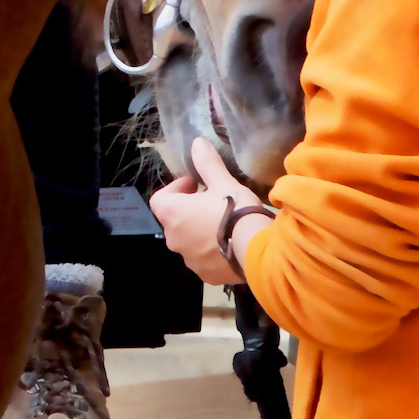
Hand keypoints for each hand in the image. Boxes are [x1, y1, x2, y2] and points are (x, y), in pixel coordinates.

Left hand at [148, 137, 271, 284]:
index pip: (160, 199)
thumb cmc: (235, 211)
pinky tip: (231, 244)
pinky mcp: (206, 275)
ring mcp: (189, 260)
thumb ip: (207, 163)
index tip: (195, 184)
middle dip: (189, 209)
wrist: (258, 251)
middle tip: (211, 201)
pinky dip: (212, 251)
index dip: (175, 188)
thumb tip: (196, 143)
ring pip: (189, 241)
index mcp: (172, 214)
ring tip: (223, 223)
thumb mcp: (223, 182)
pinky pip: (204, 259)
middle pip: (174, 220)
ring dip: (199, 231)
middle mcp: (174, 239)